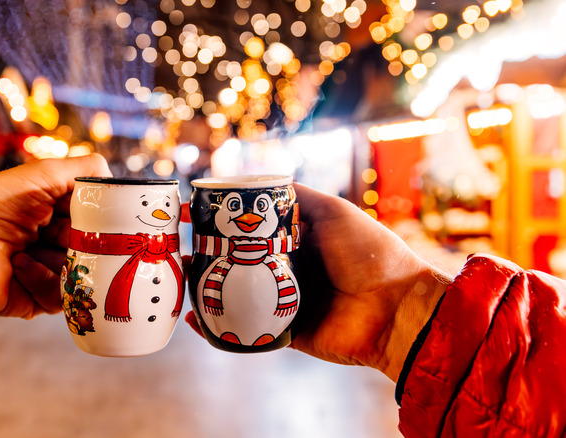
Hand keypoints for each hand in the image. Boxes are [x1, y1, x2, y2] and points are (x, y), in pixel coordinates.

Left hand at [0, 154, 111, 318]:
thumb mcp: (42, 174)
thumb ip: (84, 169)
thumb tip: (116, 179)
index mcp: (56, 212)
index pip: (97, 217)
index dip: (102, 216)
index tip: (108, 215)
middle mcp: (55, 242)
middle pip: (97, 246)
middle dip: (86, 239)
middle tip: (69, 232)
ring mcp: (50, 272)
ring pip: (85, 272)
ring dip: (60, 257)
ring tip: (31, 246)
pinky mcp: (42, 299)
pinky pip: (64, 295)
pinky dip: (42, 277)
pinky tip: (19, 264)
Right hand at [184, 183, 450, 380]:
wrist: (396, 309)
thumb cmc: (370, 254)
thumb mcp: (335, 212)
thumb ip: (301, 197)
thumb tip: (265, 181)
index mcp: (301, 243)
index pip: (254, 232)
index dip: (226, 226)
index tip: (197, 217)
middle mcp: (290, 272)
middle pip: (241, 264)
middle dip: (210, 258)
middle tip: (182, 249)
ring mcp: (286, 303)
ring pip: (238, 296)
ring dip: (208, 290)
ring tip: (182, 279)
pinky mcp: (285, 332)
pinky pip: (246, 330)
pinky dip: (220, 327)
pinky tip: (196, 318)